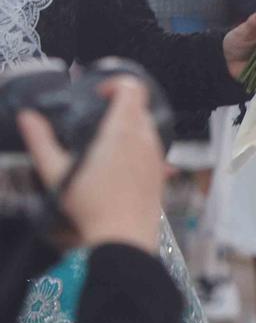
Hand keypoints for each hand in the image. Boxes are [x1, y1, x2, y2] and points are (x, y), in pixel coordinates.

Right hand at [18, 76, 166, 249]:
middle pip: (140, 107)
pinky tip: (116, 164)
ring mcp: (157, 156)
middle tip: (95, 118)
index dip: (116, 84)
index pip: (133, 88)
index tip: (97, 95)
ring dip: (128, 127)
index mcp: (123, 131)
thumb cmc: (89, 205)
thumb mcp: (56, 172)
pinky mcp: (160, 174)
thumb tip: (27, 116)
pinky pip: (152, 149)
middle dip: (119, 106)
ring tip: (103, 142)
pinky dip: (137, 147)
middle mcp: (146, 139)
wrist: (123, 238)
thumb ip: (41, 140)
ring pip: (147, 128)